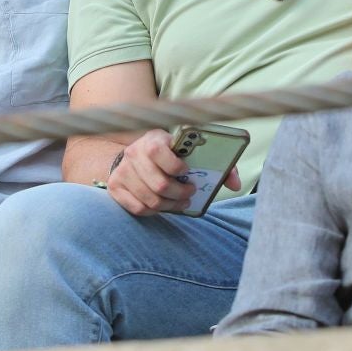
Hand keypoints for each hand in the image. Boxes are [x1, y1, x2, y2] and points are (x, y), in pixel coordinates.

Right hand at [102, 130, 241, 216]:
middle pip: (159, 184)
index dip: (178, 167)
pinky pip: (137, 208)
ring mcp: (122, 171)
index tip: (188, 173)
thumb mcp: (190, 150)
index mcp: (153, 139)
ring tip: (180, 202)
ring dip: (170, 205)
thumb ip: (217, 163)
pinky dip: (153, 211)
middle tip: (190, 194)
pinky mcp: (115, 187)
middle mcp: (134, 153)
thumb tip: (235, 184)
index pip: (160, 152)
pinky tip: (162, 205)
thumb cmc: (170, 154)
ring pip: (150, 200)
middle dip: (180, 194)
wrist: (136, 154)